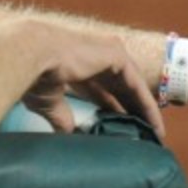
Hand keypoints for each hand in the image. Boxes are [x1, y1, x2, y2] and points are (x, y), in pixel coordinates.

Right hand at [22, 29, 165, 138]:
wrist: (33, 56)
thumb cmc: (34, 75)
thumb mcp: (49, 102)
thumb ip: (61, 116)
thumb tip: (67, 134)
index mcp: (77, 65)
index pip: (100, 89)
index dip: (111, 108)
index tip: (118, 128)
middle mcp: (95, 57)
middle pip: (120, 87)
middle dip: (130, 109)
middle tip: (141, 133)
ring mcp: (107, 54)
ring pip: (133, 86)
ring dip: (143, 109)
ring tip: (153, 133)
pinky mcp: (117, 56)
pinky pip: (138, 85)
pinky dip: (147, 105)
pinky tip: (153, 124)